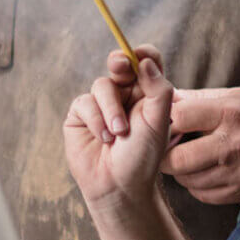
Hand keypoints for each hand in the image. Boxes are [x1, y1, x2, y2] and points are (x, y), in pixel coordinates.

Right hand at [64, 47, 173, 212]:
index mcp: (147, 92)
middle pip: (120, 63)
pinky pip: (85, 103)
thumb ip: (157, 89)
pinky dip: (96, 120)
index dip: (143, 54)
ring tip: (118, 134)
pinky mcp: (81, 114)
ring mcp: (101, 103)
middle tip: (121, 66)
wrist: (119, 186)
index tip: (141, 56)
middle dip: (119, 61)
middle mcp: (124, 94)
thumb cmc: (143, 156)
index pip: (146, 62)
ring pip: (102, 84)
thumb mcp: (158, 122)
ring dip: (111, 109)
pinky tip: (104, 139)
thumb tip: (145, 61)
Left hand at [160, 87, 239, 204]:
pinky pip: (203, 194)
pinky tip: (208, 172)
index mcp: (230, 113)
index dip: (166, 121)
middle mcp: (235, 144)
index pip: (179, 118)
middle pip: (178, 160)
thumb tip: (162, 98)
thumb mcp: (233, 96)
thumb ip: (197, 99)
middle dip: (166, 156)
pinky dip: (198, 185)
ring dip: (182, 172)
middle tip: (168, 151)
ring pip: (188, 181)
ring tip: (192, 159)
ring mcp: (239, 172)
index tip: (169, 124)